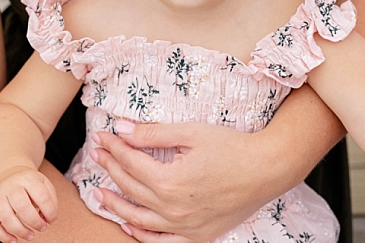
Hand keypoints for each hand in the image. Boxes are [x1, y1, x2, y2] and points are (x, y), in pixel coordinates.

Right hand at [0, 166, 58, 242]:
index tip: (52, 220)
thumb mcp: (43, 183)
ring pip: (6, 217)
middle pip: (22, 206)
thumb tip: (49, 219)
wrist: (7, 174)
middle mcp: (11, 186)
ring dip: (20, 231)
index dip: (50, 212)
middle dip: (34, 222)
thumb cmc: (28, 183)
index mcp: (28, 179)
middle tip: (42, 228)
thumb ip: (50, 200)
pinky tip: (13, 239)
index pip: (42, 197)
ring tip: (30, 235)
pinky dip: (2, 235)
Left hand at [91, 121, 280, 241]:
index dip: (114, 148)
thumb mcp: (191, 133)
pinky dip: (141, 235)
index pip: (130, 162)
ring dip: (115, 205)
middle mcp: (172, 208)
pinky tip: (129, 225)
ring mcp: (184, 226)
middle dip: (110, 168)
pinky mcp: (197, 235)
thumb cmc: (232, 147)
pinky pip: (161, 242)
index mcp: (169, 181)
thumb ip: (153, 134)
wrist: (267, 169)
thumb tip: (122, 130)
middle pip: (130, 187)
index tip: (102, 137)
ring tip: (99, 193)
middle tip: (98, 154)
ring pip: (138, 219)